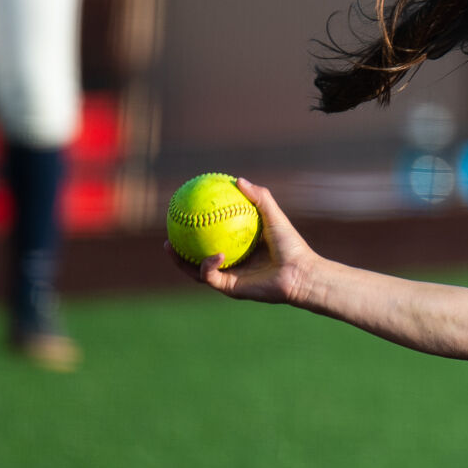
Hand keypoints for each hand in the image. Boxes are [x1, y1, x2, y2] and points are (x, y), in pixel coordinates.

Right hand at [167, 177, 317, 305]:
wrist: (301, 273)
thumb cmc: (291, 245)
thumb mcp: (274, 216)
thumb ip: (259, 197)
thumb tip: (237, 179)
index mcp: (238, 247)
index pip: (211, 235)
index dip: (195, 225)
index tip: (183, 211)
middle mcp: (231, 262)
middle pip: (196, 254)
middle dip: (177, 245)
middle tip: (166, 230)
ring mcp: (229, 276)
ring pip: (195, 269)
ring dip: (179, 260)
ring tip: (169, 245)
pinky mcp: (230, 288)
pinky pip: (211, 277)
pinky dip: (209, 265)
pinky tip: (213, 254)